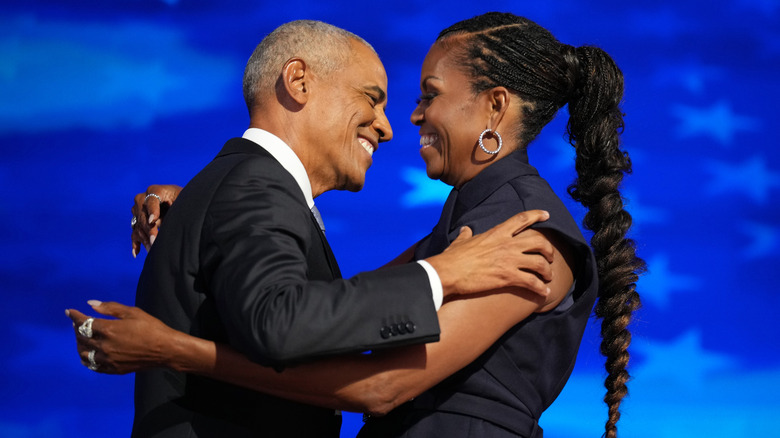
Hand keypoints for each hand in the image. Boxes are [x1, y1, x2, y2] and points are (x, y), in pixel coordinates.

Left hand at [66, 301, 177, 373]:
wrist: (165, 350)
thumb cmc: (151, 328)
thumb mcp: (133, 312)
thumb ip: (110, 308)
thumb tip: (90, 304)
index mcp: (108, 329)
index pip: (83, 322)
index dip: (74, 316)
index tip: (69, 311)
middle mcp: (104, 346)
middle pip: (81, 337)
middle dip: (76, 328)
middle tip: (77, 323)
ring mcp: (108, 359)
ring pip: (84, 353)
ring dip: (80, 344)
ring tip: (82, 338)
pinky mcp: (113, 369)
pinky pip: (93, 366)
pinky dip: (87, 359)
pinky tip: (88, 354)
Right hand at [131, 184, 181, 256]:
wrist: (180, 204)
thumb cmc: (185, 200)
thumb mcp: (183, 200)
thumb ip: (178, 206)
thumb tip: (173, 219)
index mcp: (156, 191)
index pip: (151, 200)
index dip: (152, 210)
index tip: (153, 221)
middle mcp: (143, 199)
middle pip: (143, 215)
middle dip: (149, 229)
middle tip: (155, 241)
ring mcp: (138, 211)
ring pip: (138, 226)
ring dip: (145, 239)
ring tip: (152, 250)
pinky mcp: (137, 221)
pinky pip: (134, 233)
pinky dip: (136, 244)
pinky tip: (137, 253)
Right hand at [425, 209, 553, 297]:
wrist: (448, 272)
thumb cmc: (453, 257)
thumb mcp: (461, 241)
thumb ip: (466, 235)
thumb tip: (465, 230)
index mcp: (497, 233)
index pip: (522, 219)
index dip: (536, 215)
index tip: (546, 215)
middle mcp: (507, 244)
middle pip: (539, 242)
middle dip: (548, 249)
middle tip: (550, 256)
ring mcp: (509, 261)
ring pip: (540, 263)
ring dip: (547, 270)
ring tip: (548, 276)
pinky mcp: (508, 277)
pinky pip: (532, 282)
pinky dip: (541, 288)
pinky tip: (544, 292)